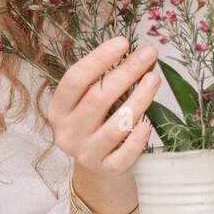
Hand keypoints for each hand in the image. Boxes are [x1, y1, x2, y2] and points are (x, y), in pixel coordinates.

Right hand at [49, 36, 159, 178]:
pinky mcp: (107, 169)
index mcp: (59, 110)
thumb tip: (143, 55)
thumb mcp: (94, 103)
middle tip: (149, 53)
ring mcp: (86, 153)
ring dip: (138, 100)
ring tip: (155, 79)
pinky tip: (148, 125)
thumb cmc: (98, 126)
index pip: (75, 79)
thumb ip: (110, 81)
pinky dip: (137, 139)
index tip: (123, 41)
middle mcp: (67, 132)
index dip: (98, 59)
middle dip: (126, 72)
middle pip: (97, 98)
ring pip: (115, 125)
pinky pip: (125, 153)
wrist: (99, 172)